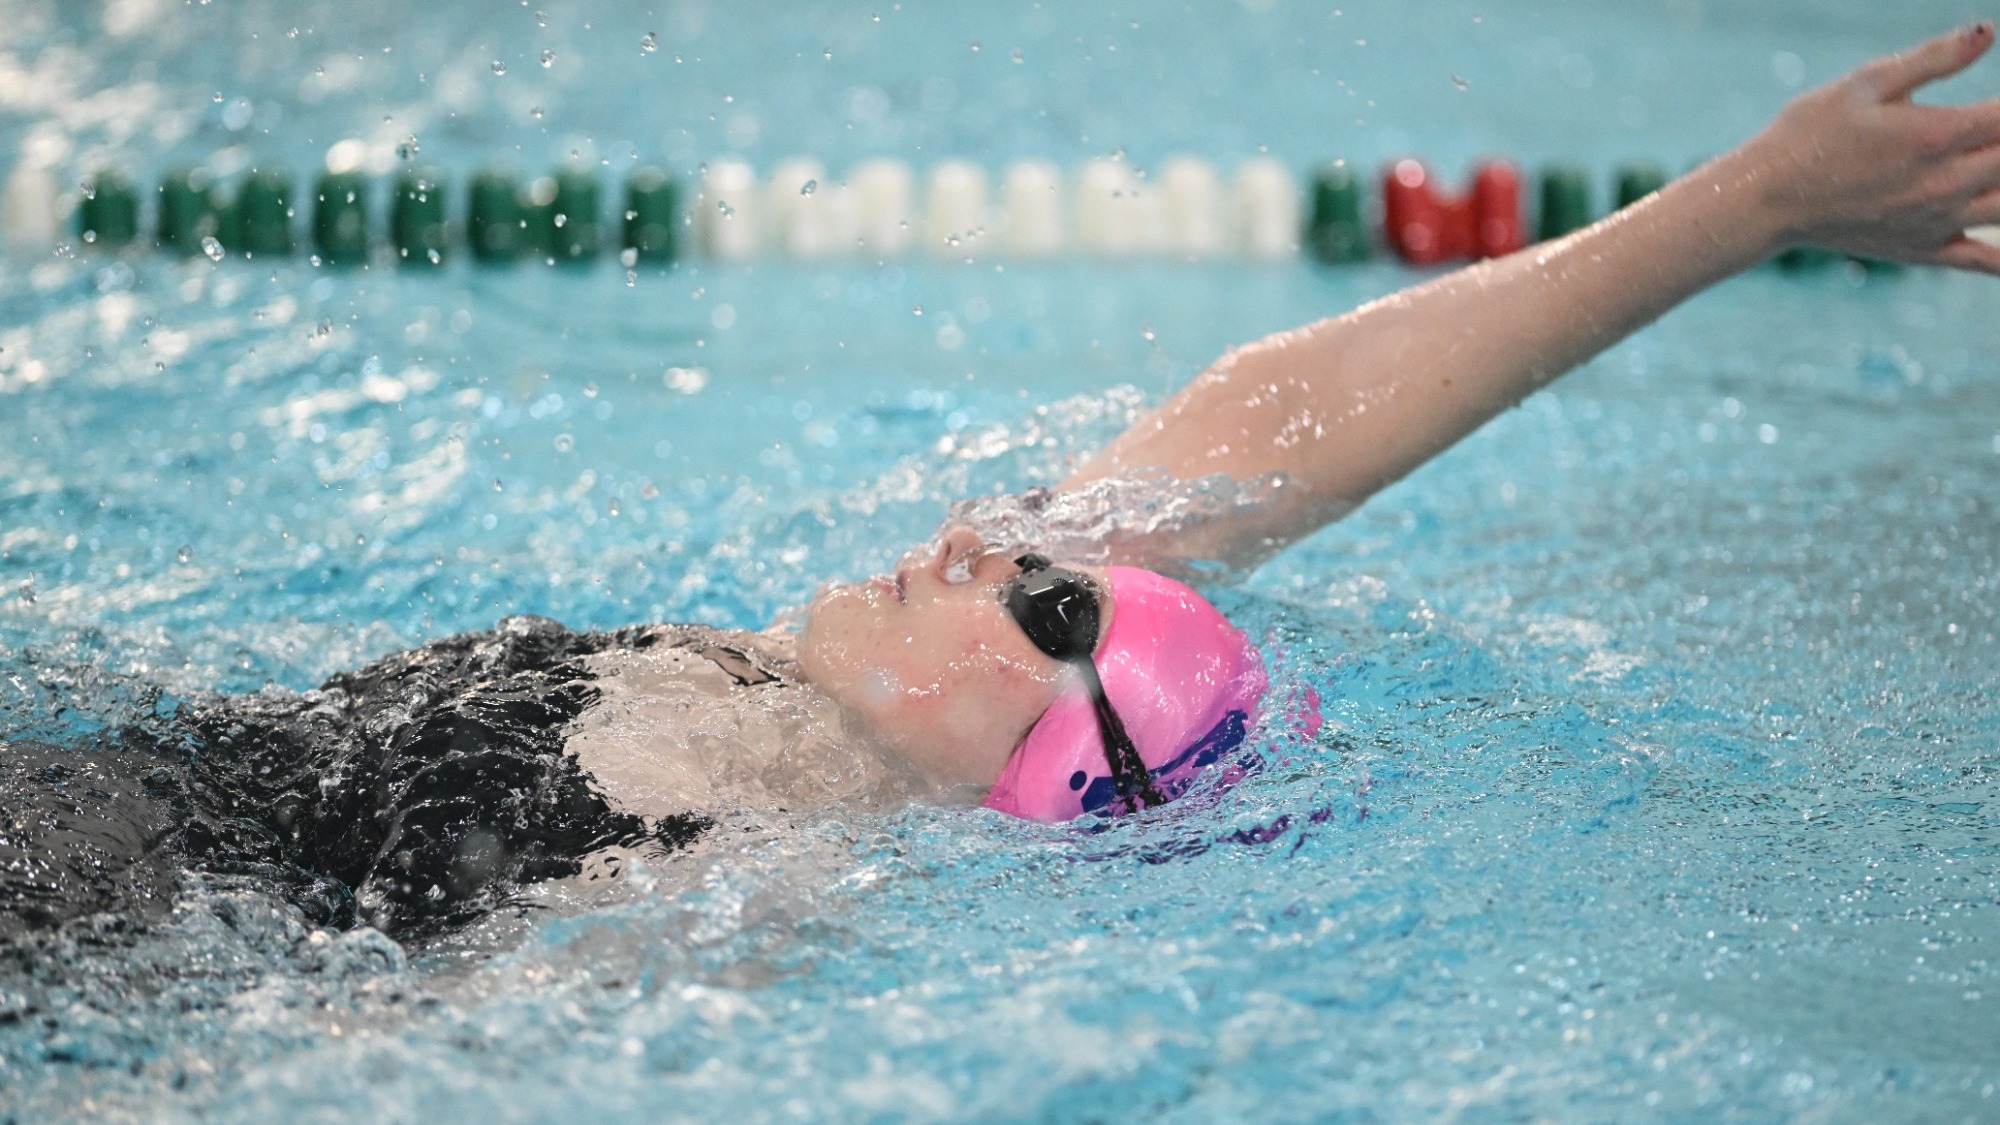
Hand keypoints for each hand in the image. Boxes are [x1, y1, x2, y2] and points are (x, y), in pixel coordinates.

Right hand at [1741, 22, 1999, 271]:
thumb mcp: (1865, 83)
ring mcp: (1939, 221)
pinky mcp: (1924, 249)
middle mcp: (1947, 182)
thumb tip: (1989, 31)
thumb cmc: (1808, 132)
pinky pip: (1985, 260)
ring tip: (1998, 167)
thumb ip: (1934, 58)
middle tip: (1997, 134)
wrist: (1765, 199)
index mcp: (1938, 134)